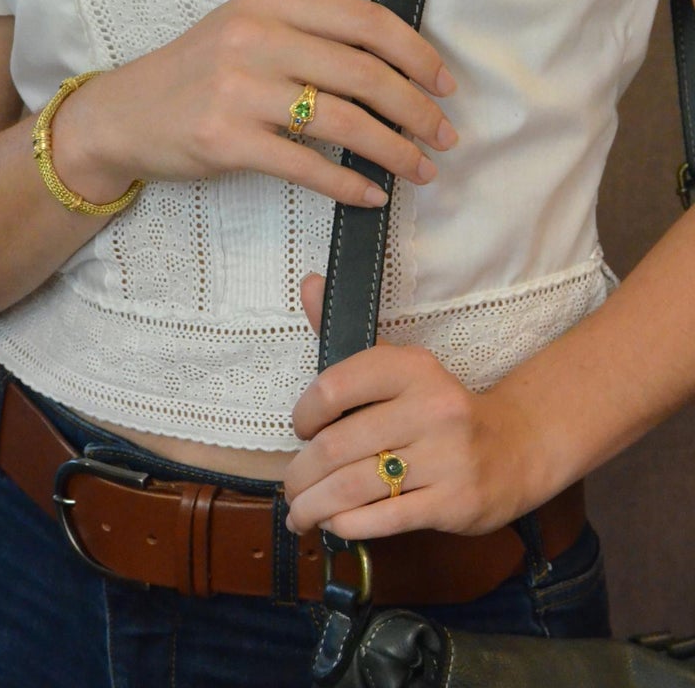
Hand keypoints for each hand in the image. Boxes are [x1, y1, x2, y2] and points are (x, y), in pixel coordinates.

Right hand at [56, 0, 456, 206]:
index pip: (366, 22)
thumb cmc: (197, 76)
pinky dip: (348, 184)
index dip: (416, 56)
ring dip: (394, 152)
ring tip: (421, 171)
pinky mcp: (228, 141)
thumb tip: (387, 77)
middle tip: (444, 137)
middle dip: (417, 111)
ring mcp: (239, 90)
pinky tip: (373, 195)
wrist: (126, 114)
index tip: (444, 85)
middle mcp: (257, 36)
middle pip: (365, 75)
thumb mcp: (249, 33)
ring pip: (343, 122)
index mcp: (272, 1)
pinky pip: (307, 166)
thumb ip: (311, 41)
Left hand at [283, 274, 546, 539]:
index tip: (300, 431)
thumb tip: (309, 282)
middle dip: (300, 475)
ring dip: (314, 506)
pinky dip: (346, 525)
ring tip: (300, 514)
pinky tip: (334, 524)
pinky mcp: (455, 501)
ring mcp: (446, 457)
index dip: (303, 414)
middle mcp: (431, 408)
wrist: (516, 447)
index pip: (335, 387)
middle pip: (337, 447)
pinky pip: (382, 519)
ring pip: (354, 487)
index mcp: (413, 368)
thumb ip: (346, 331)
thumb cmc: (439, 409)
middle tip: (290, 488)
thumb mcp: (399, 366)